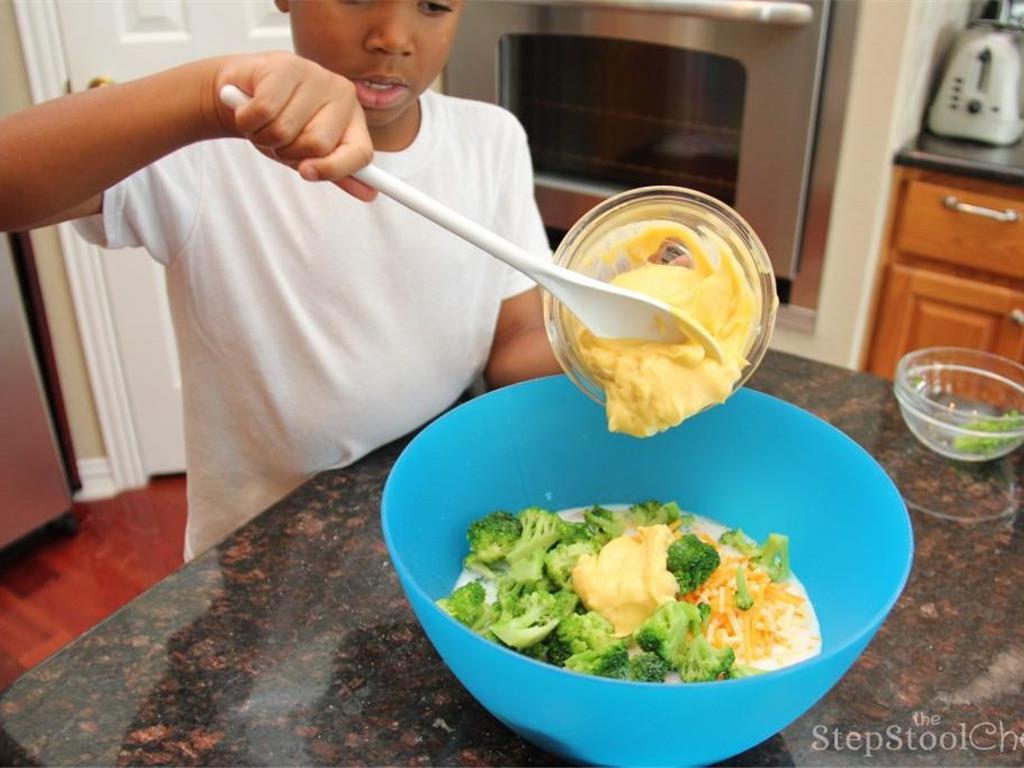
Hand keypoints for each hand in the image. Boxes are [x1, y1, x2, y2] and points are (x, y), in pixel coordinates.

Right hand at [213, 52, 375, 200]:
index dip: (334, 170)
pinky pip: (263, 112)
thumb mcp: (309, 153)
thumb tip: (369, 194)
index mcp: (354, 119)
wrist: (239, 89)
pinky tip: (247, 107)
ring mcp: (316, 75)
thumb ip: (336, 171)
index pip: (360, 154)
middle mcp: (342, 94)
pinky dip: (248, 120)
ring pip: (284, 131)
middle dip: (287, 152)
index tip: (306, 172)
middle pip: (317, 145)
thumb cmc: (279, 121)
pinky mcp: (285, 65)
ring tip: (262, 121)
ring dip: (263, 136)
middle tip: (278, 138)